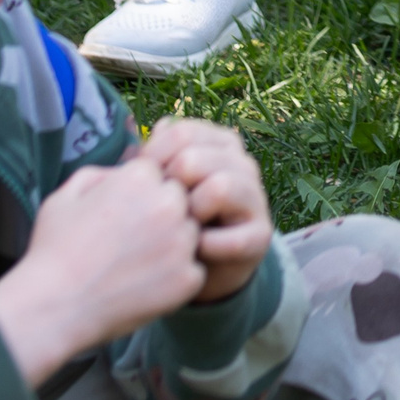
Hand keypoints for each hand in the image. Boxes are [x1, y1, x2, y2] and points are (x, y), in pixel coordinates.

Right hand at [0, 156, 203, 386]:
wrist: (53, 309)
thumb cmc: (54, 251)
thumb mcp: (67, 195)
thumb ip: (104, 173)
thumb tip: (129, 170)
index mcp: (140, 178)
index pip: (160, 173)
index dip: (141, 195)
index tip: (121, 216)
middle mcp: (168, 204)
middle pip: (180, 200)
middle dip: (162, 215)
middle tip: (131, 242)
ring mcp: (181, 242)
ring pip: (191, 233)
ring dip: (172, 244)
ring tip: (135, 264)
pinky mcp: (188, 277)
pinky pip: (193, 269)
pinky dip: (175, 277)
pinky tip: (144, 285)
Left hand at [144, 116, 273, 303]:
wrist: (198, 267)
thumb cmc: (173, 218)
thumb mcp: (161, 185)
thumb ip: (150, 159)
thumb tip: (139, 136)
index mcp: (218, 143)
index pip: (180, 133)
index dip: (151, 160)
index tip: (140, 185)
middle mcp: (241, 164)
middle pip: (192, 159)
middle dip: (168, 189)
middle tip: (160, 212)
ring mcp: (255, 197)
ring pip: (219, 187)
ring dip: (190, 213)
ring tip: (181, 229)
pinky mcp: (261, 235)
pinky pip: (231, 237)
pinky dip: (206, 247)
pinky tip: (194, 252)